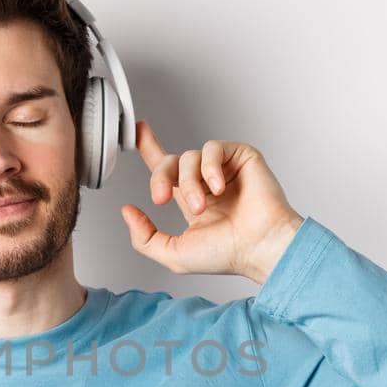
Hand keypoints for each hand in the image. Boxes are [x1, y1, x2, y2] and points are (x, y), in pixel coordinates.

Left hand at [120, 119, 304, 282]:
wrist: (259, 248)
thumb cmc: (228, 255)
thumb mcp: (173, 254)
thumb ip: (144, 237)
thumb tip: (127, 211)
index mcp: (191, 200)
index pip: (166, 169)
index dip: (149, 147)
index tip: (137, 131)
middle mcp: (206, 183)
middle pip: (170, 161)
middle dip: (159, 178)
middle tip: (160, 199)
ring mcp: (223, 169)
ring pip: (188, 157)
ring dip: (188, 183)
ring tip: (201, 206)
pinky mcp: (241, 157)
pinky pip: (213, 148)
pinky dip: (209, 168)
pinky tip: (218, 188)